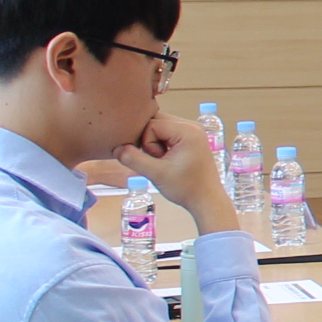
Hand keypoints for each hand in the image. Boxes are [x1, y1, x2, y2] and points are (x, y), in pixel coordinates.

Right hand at [106, 110, 232, 225]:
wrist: (206, 200)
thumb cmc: (186, 188)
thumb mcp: (156, 174)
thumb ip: (133, 159)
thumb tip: (116, 148)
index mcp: (188, 130)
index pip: (151, 125)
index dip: (146, 143)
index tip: (158, 160)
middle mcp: (192, 125)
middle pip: (155, 122)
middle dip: (149, 141)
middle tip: (159, 160)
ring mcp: (192, 131)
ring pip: (159, 127)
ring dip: (154, 144)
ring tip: (164, 162)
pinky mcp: (190, 138)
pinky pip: (166, 133)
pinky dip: (161, 145)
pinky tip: (167, 160)